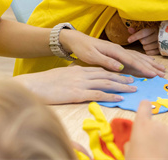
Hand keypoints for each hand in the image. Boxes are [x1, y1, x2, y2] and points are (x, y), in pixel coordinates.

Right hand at [13, 66, 136, 103]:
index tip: (125, 74)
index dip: (114, 72)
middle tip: (135, 80)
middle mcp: (82, 74)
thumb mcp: (60, 75)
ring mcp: (80, 83)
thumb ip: (71, 75)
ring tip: (133, 88)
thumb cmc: (44, 83)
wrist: (33, 85)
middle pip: (107, 74)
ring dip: (121, 85)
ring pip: (106, 82)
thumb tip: (75, 77)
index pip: (100, 69)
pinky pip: (98, 93)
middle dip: (122, 77)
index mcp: (78, 70)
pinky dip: (111, 95)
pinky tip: (120, 97)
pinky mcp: (77, 93)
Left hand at [60, 29, 164, 77]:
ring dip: (150, 63)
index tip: (154, 75)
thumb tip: (121, 68)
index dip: (144, 68)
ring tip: (162, 69)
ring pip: (138, 56)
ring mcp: (119, 50)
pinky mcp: (117, 51)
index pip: (132, 61)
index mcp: (114, 50)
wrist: (77, 39)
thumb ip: (106, 62)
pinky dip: (143, 60)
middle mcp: (119, 49)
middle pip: (139, 58)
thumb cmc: (83, 48)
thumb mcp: (92, 56)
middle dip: (152, 66)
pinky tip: (148, 62)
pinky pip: (133, 56)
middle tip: (164, 74)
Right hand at [125, 100, 167, 159]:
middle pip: (157, 125)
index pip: (144, 106)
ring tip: (162, 154)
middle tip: (153, 149)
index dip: (145, 106)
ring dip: (166, 141)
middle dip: (156, 135)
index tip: (146, 106)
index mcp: (142, 124)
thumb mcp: (129, 152)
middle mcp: (158, 124)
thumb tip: (134, 142)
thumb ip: (132, 142)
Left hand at [127, 27, 159, 55]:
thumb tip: (129, 29)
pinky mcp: (161, 50)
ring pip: (146, 48)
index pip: (143, 33)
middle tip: (144, 39)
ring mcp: (160, 44)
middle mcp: (158, 36)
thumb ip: (137, 30)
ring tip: (148, 43)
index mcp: (154, 29)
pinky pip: (149, 53)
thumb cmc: (154, 33)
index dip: (135, 36)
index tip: (128, 40)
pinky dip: (148, 51)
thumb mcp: (147, 29)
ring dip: (145, 46)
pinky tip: (150, 48)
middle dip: (142, 41)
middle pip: (143, 41)